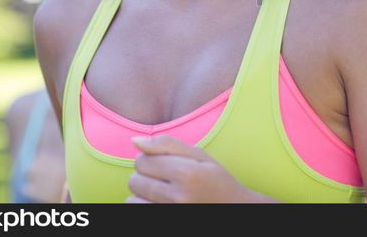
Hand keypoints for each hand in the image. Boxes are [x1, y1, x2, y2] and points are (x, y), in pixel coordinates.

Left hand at [124, 135, 271, 202]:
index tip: (165, 164)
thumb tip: (135, 140)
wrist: (235, 211)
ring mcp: (170, 215)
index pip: (142, 160)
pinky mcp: (166, 225)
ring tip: (163, 194)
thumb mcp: (200, 156)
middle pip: (134, 180)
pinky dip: (143, 207)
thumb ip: (167, 144)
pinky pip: (136, 213)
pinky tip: (159, 204)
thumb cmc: (217, 181)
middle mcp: (177, 197)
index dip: (151, 159)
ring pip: (132, 200)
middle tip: (166, 179)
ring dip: (143, 195)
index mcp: (187, 174)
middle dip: (145, 176)